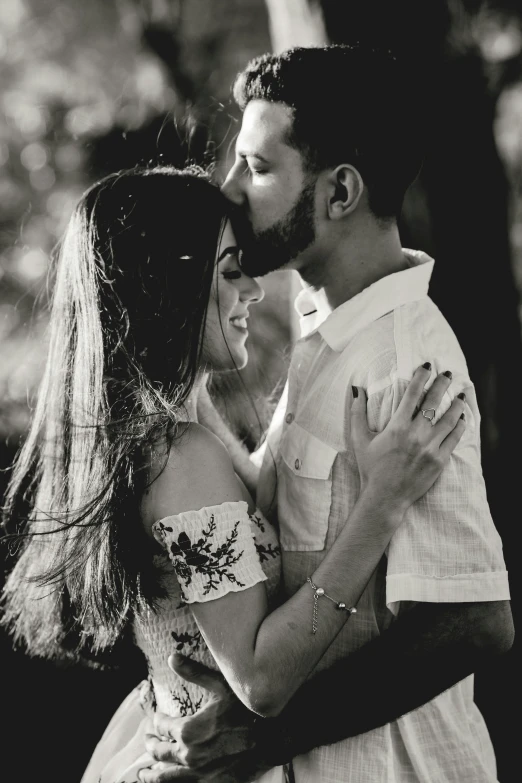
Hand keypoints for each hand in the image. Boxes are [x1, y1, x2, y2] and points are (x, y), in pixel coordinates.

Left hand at [139, 654, 264, 781]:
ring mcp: (198, 773)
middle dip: (151, 745)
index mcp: (188, 730)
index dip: (157, 722)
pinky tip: (167, 782)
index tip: (156, 718)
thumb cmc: (247, 710)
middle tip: (147, 741)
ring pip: (165, 777)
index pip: (163, 726)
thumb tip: (172, 657)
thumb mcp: (221, 686)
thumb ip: (194, 672)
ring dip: (151, 775)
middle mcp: (189, 755)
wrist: (271, 739)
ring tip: (143, 774)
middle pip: (160, 752)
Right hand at [351, 365, 466, 513]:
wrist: (385, 497)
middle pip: (434, 402)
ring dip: (456, 405)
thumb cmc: (370, 468)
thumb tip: (356, 389)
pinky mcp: (439, 461)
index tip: (427, 366)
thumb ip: (357, 413)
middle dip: (443, 384)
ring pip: (449, 420)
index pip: (413, 394)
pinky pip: (454, 439)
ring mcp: (430, 449)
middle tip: (448, 374)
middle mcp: (416, 435)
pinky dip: (459, 426)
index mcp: (397, 427)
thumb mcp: (359, 439)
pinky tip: (462, 418)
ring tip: (461, 395)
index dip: (422, 377)